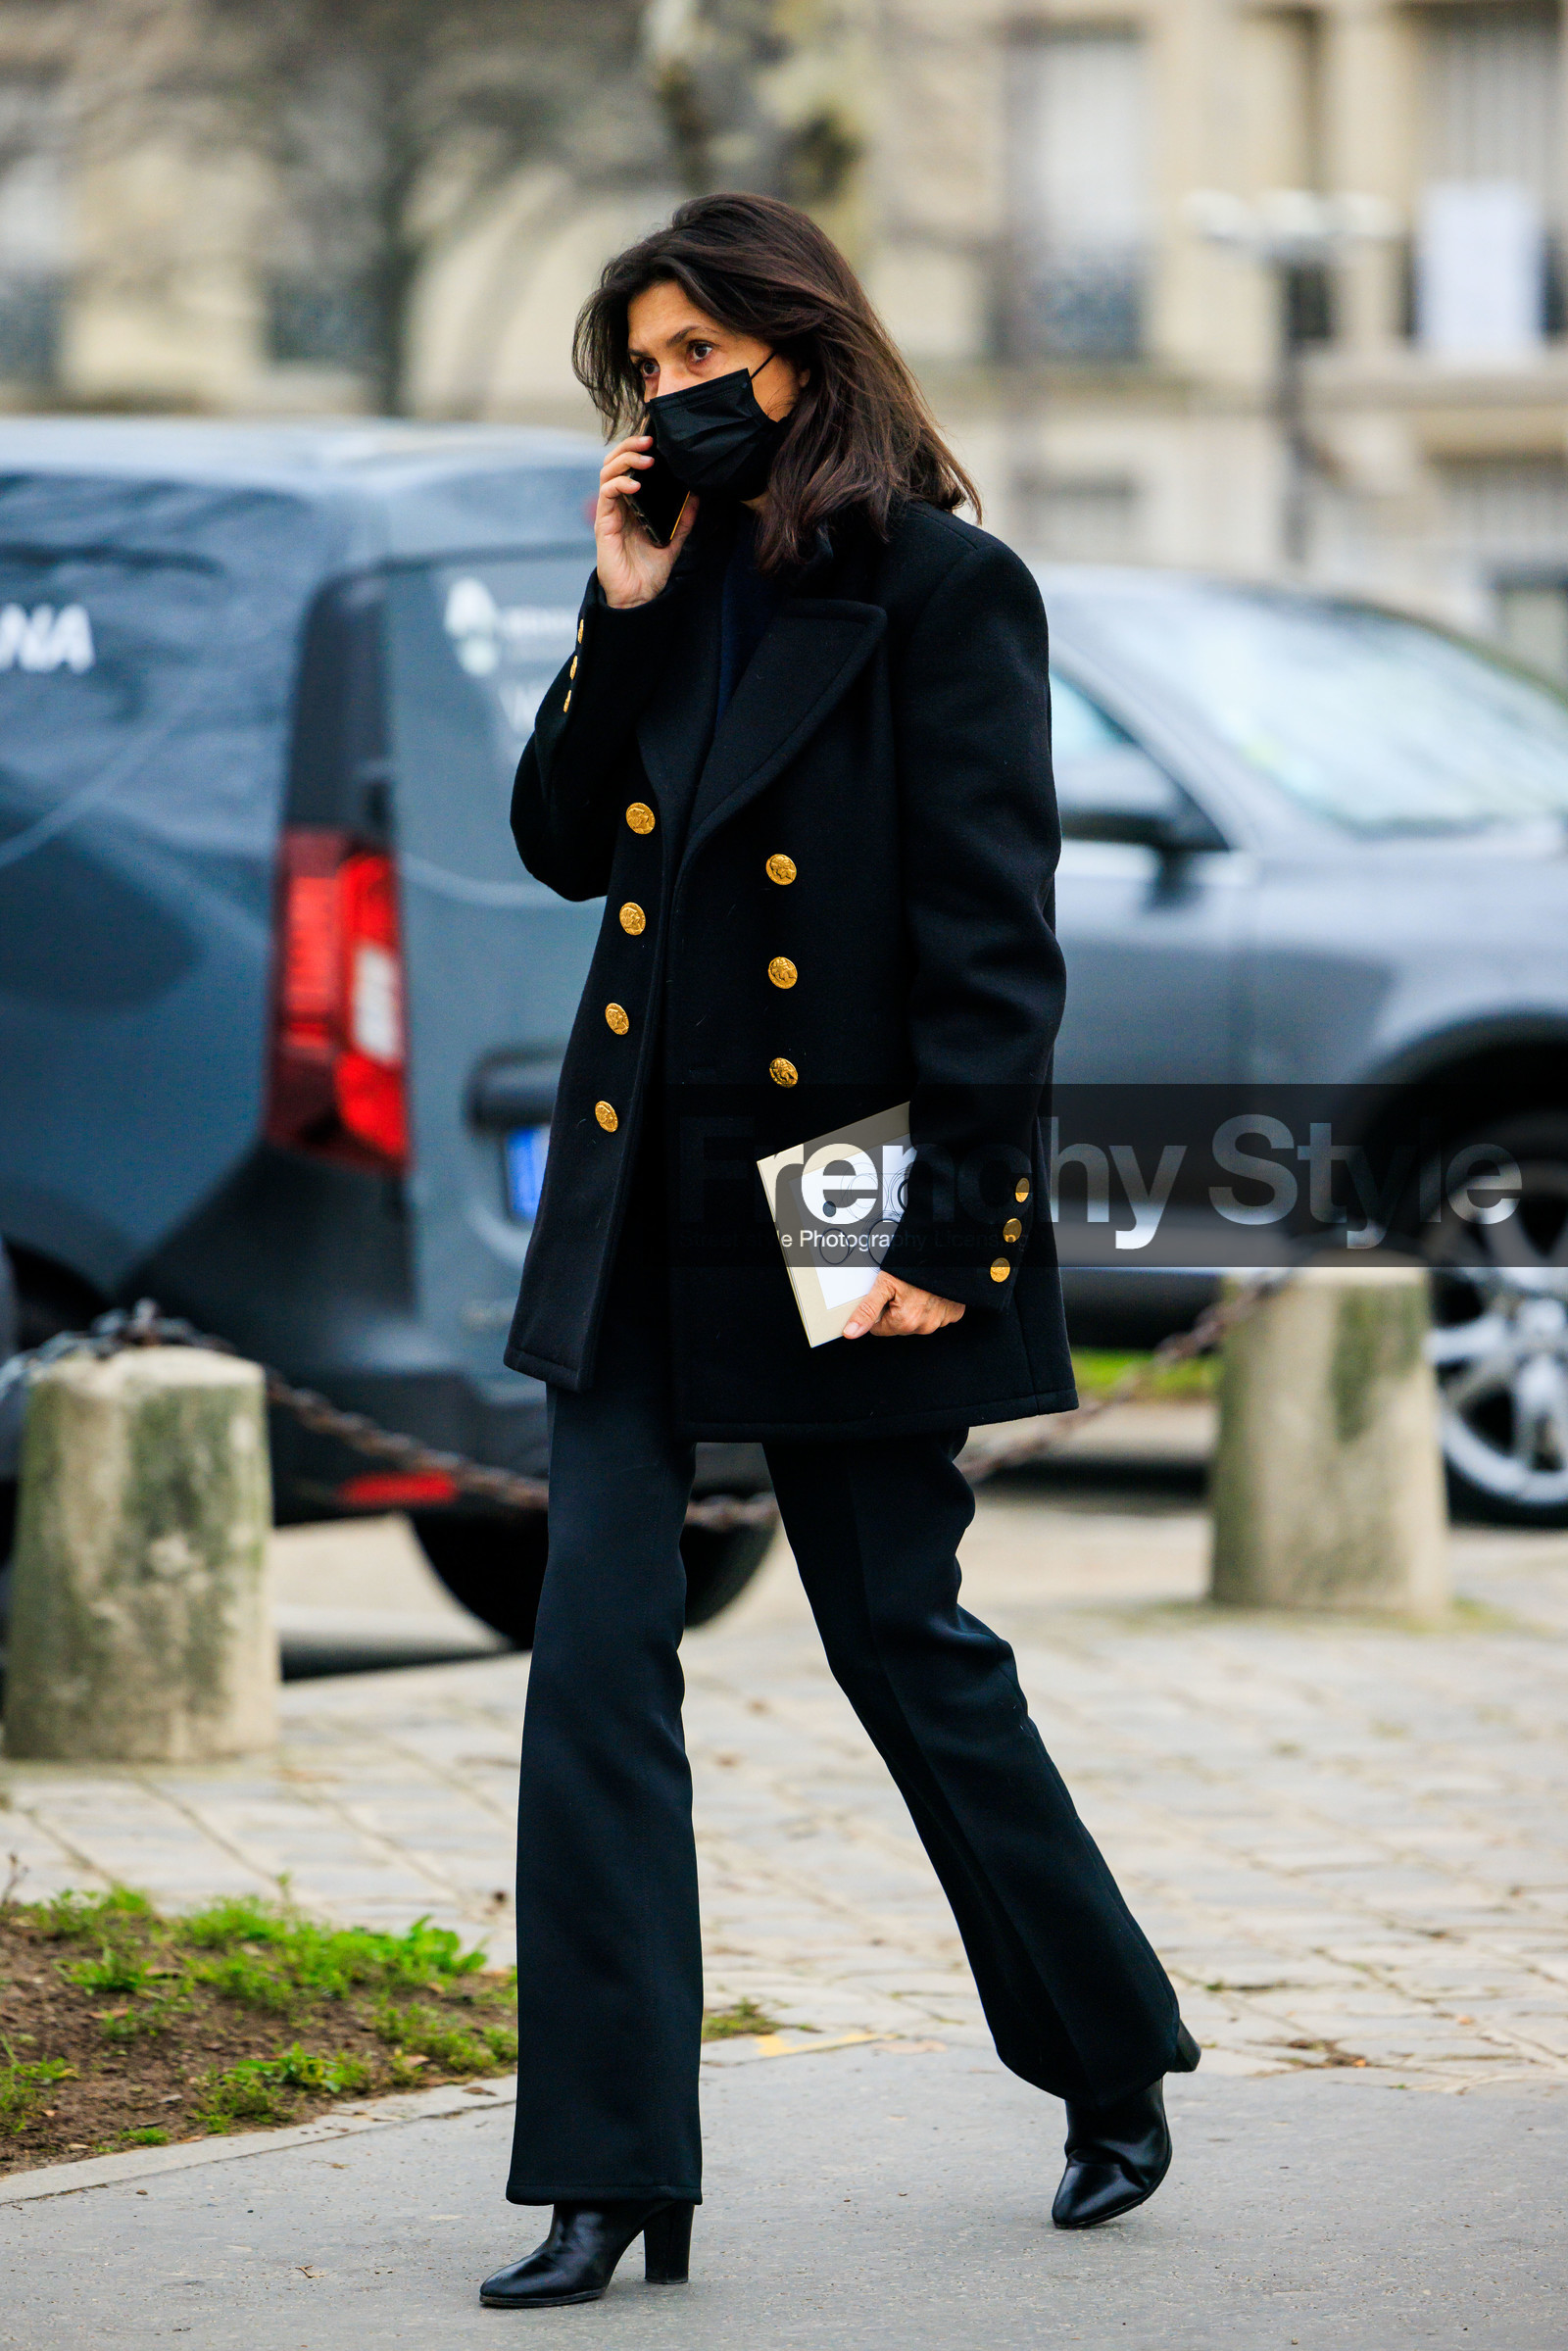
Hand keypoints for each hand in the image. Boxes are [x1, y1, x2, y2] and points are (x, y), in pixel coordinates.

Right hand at [594, 433, 696, 608]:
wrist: (638, 596)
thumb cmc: (650, 570)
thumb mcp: (674, 538)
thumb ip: (684, 517)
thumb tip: (697, 494)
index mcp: (633, 503)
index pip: (630, 466)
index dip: (639, 449)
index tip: (658, 440)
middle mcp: (619, 503)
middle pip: (615, 461)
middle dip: (630, 445)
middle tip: (650, 440)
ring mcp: (610, 511)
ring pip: (608, 471)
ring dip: (625, 459)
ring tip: (646, 459)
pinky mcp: (604, 522)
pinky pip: (607, 493)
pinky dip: (620, 482)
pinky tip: (636, 484)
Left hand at [842, 1272, 966, 1339]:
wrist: (944, 1254)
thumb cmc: (914, 1266)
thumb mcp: (884, 1284)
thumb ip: (866, 1310)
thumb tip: (851, 1332)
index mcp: (904, 1322)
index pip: (879, 1328)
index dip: (879, 1310)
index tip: (886, 1295)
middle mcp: (924, 1326)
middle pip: (899, 1326)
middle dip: (897, 1310)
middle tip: (902, 1289)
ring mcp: (940, 1321)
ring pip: (918, 1322)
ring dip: (916, 1308)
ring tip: (917, 1289)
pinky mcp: (953, 1314)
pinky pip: (938, 1315)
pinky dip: (934, 1305)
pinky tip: (931, 1291)